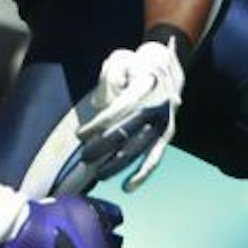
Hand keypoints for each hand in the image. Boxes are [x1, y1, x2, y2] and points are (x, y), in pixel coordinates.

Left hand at [74, 38, 185, 190]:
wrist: (166, 66)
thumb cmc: (136, 64)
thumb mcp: (120, 60)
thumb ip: (108, 80)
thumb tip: (99, 107)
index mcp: (147, 87)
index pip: (120, 110)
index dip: (99, 124)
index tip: (80, 135)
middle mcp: (158, 107)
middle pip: (128, 132)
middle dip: (104, 147)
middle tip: (84, 158)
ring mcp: (165, 123)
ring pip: (140, 149)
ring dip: (118, 164)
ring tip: (98, 175)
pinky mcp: (167, 134)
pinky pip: (154, 157)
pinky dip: (142, 173)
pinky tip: (128, 187)